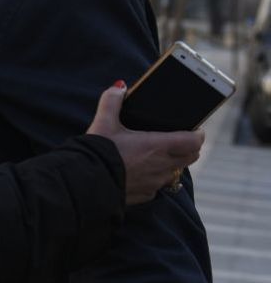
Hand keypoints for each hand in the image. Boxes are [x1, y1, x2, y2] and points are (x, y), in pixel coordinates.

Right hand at [84, 84, 202, 202]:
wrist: (84, 182)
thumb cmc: (97, 152)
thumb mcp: (103, 122)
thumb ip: (112, 101)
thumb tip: (119, 87)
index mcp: (158, 146)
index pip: (194, 141)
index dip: (198, 134)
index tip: (195, 129)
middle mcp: (162, 166)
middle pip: (191, 157)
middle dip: (190, 148)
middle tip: (180, 140)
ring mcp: (155, 182)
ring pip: (175, 172)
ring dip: (173, 163)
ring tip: (158, 155)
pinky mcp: (146, 195)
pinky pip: (158, 185)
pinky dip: (155, 178)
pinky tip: (140, 172)